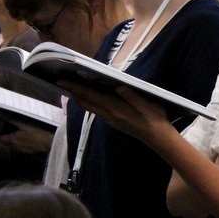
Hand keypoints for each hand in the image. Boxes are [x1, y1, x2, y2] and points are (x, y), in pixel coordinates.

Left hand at [0, 112, 53, 153]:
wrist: (50, 142)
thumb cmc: (37, 132)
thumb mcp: (22, 123)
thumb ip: (10, 119)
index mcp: (12, 139)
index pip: (1, 139)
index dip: (2, 133)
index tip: (6, 129)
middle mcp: (15, 146)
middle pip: (7, 143)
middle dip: (9, 137)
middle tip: (15, 129)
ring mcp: (23, 150)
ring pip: (15, 145)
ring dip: (17, 140)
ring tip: (24, 132)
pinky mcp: (29, 151)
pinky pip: (23, 147)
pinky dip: (25, 143)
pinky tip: (31, 138)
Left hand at [58, 81, 172, 144]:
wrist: (157, 137)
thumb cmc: (153, 117)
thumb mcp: (146, 103)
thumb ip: (131, 95)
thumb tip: (118, 86)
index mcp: (114, 107)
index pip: (89, 95)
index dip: (74, 87)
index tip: (61, 80)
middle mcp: (108, 114)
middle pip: (84, 102)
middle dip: (72, 92)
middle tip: (62, 81)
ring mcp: (110, 119)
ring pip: (89, 107)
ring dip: (79, 97)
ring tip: (74, 87)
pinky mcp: (113, 121)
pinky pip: (96, 110)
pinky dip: (89, 102)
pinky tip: (92, 97)